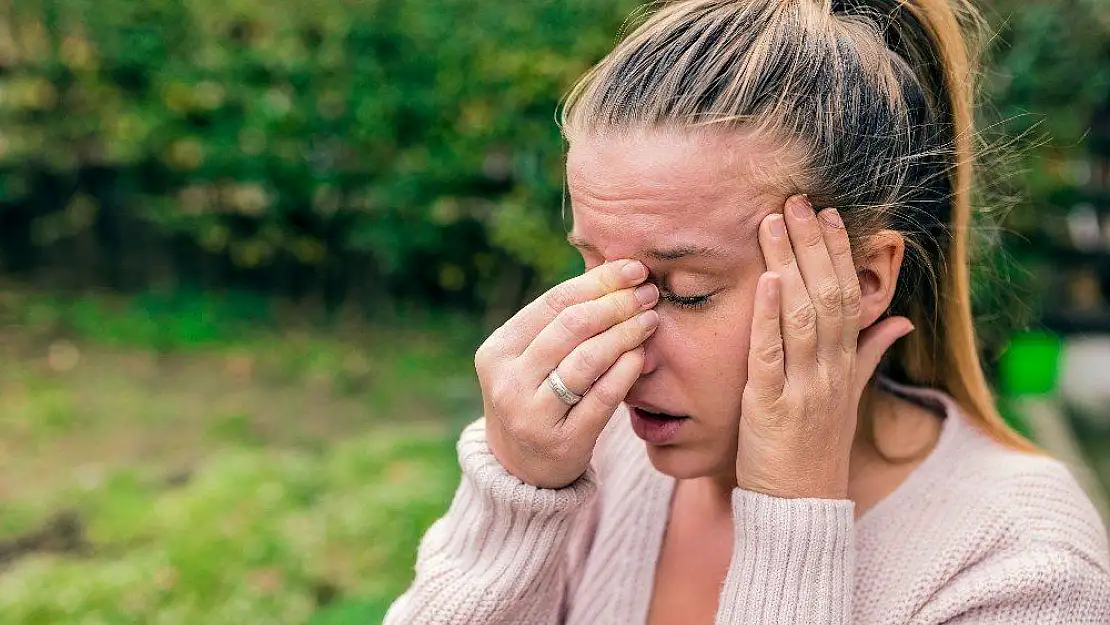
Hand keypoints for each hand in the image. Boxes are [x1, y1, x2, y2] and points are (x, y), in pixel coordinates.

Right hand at [475, 260, 659, 488]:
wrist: (521, 469)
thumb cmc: (535, 398)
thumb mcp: (530, 360)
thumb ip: (560, 322)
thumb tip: (616, 272)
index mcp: (497, 351)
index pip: (553, 303)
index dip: (597, 282)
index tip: (633, 269)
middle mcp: (507, 382)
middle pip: (571, 327)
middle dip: (616, 304)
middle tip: (648, 293)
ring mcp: (532, 415)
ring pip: (587, 360)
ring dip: (625, 334)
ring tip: (650, 320)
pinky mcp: (561, 443)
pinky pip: (602, 398)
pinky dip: (625, 372)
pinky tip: (642, 355)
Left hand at [736, 195, 913, 499]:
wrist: (801, 508)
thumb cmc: (816, 450)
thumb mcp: (849, 398)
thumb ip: (870, 356)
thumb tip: (901, 322)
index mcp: (846, 366)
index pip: (848, 297)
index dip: (838, 254)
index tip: (826, 215)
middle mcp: (831, 371)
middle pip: (828, 296)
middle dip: (812, 245)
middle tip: (796, 201)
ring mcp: (804, 388)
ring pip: (803, 316)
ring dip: (789, 265)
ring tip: (774, 223)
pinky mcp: (771, 406)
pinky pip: (772, 355)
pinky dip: (769, 317)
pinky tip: (765, 281)